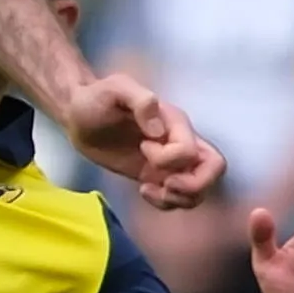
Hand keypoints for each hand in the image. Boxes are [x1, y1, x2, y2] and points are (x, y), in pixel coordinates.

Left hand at [65, 73, 223, 209]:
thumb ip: (140, 100)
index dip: (168, 158)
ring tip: (150, 190)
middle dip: (192, 185)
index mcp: (174, 121)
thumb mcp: (115, 89)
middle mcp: (179, 141)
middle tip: (164, 184)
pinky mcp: (157, 177)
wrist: (79, 116)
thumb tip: (158, 130)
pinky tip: (144, 191)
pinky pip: (178, 198)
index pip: (190, 150)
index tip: (142, 147)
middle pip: (214, 169)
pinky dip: (166, 203)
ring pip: (200, 189)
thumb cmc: (97, 98)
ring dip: (179, 198)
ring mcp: (170, 162)